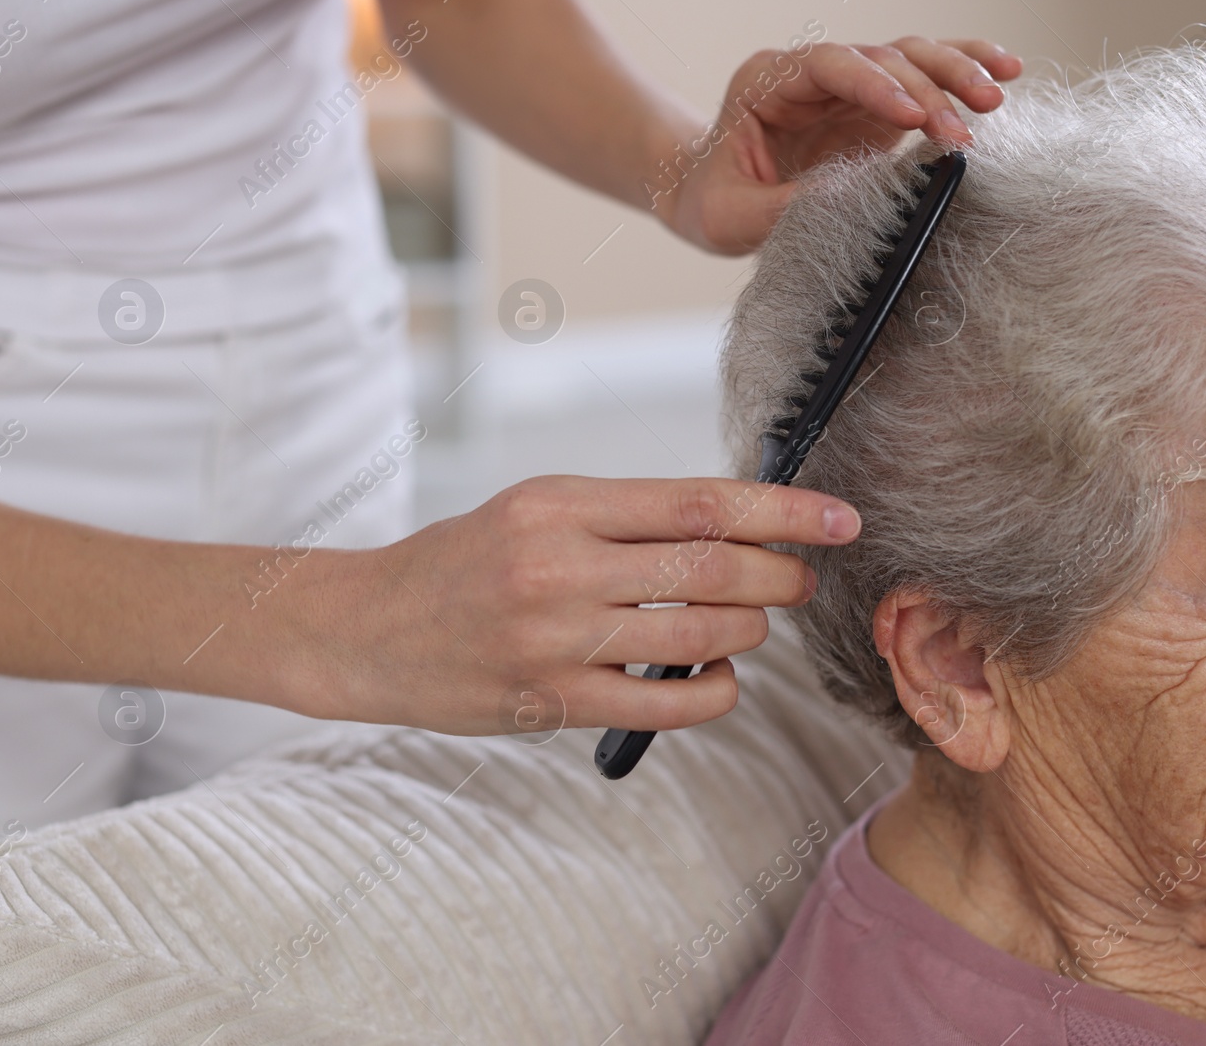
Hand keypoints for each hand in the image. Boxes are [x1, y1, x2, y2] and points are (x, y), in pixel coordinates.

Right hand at [291, 476, 861, 736]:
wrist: (367, 629)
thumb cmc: (460, 564)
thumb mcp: (534, 510)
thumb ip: (625, 517)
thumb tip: (733, 524)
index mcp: (560, 505)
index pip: (700, 502)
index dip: (784, 510)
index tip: (838, 519)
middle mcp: (560, 567)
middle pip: (714, 569)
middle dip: (783, 575)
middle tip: (802, 578)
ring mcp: (556, 639)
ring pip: (701, 635)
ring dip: (751, 630)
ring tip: (753, 622)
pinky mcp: (552, 701)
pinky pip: (667, 704)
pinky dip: (716, 690)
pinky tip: (717, 674)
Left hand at [659, 37, 1021, 253]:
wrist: (709, 195)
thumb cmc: (712, 200)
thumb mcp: (731, 215)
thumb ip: (784, 208)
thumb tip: (850, 205)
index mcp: (767, 83)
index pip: (828, 66)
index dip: (872, 85)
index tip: (909, 117)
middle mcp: (812, 75)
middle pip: (880, 58)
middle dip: (925, 91)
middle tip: (962, 133)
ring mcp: (847, 88)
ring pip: (910, 58)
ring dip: (955, 72)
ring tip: (995, 96)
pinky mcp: (874, 110)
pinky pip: (923, 80)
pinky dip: (961, 73)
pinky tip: (1004, 71)